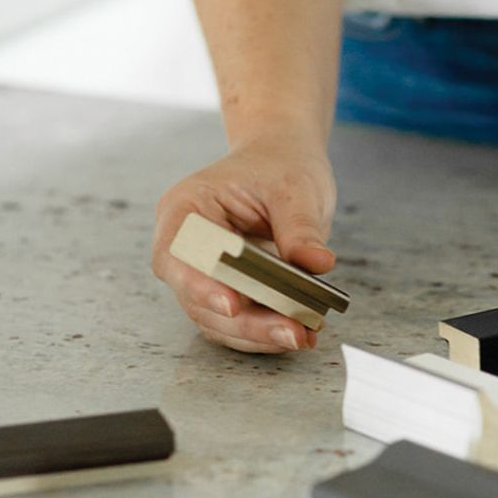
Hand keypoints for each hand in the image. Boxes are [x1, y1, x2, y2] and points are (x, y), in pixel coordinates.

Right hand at [152, 131, 336, 352]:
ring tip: (301, 336)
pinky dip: (264, 334)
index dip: (200, 284)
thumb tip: (317, 264)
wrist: (283, 162)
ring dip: (257, 335)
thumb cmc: (280, 167)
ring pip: (216, 318)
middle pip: (198, 296)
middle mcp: (185, 244)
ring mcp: (202, 272)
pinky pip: (236, 323)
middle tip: (291, 332)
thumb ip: (300, 228)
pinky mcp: (226, 291)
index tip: (233, 305)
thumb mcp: (296, 189)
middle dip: (245, 321)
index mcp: (188, 207)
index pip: (180, 253)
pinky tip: (299, 334)